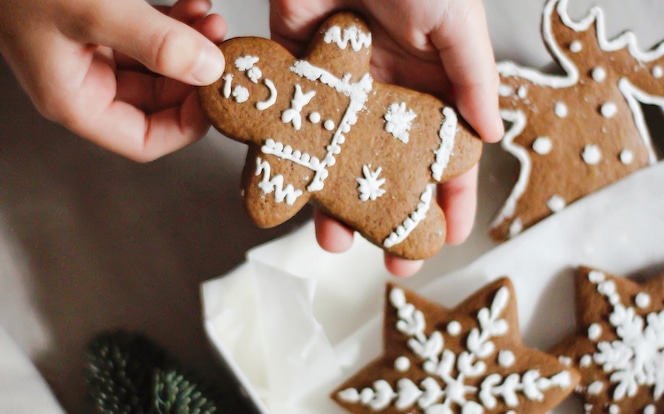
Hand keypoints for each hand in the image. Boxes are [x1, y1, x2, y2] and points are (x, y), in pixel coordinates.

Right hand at [0, 0, 225, 160]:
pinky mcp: (99, 26)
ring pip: (158, 66)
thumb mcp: (93, 11)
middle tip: (221, 46)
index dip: (187, 125)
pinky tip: (193, 4)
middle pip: (159, 102)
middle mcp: (86, 83)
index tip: (216, 96)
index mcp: (77, 100)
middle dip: (195, 75)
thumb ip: (155, 42)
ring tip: (211, 19)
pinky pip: (147, 36)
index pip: (145, 141)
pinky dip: (173, 22)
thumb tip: (208, 69)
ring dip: (190, 45)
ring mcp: (92, 54)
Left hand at [270, 0, 503, 275]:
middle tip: (390, 258)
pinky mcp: (300, 77)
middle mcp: (388, 96)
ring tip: (331, 240)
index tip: (448, 239)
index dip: (451, 200)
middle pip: (390, 171)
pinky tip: (284, 191)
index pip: (447, 155)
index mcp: (432, 86)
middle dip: (390, 216)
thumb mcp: (458, 22)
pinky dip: (287, 159)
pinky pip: (292, 127)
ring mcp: (343, 92)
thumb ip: (474, 77)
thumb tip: (493, 135)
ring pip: (338, 160)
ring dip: (334, 202)